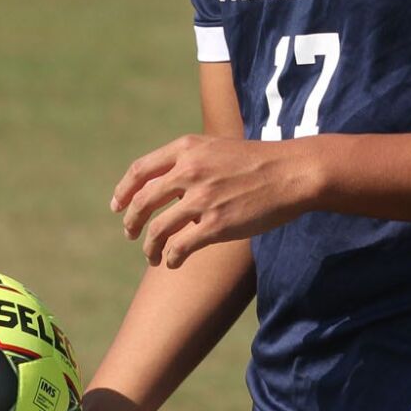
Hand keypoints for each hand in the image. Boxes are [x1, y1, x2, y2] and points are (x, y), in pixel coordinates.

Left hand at [112, 134, 319, 267]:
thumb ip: (190, 162)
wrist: (292, 173)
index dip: (124, 191)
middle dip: (131, 221)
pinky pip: (179, 246)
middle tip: (130, 233)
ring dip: (150, 247)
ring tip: (153, 256)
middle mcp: (189, 171)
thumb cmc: (259, 162)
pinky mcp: (215, 224)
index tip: (118, 206)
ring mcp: (201, 198)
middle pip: (142, 201)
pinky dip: (171, 257)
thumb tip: (166, 185)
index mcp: (187, 149)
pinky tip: (174, 262)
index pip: (140, 170)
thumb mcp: (217, 149)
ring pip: (157, 229)